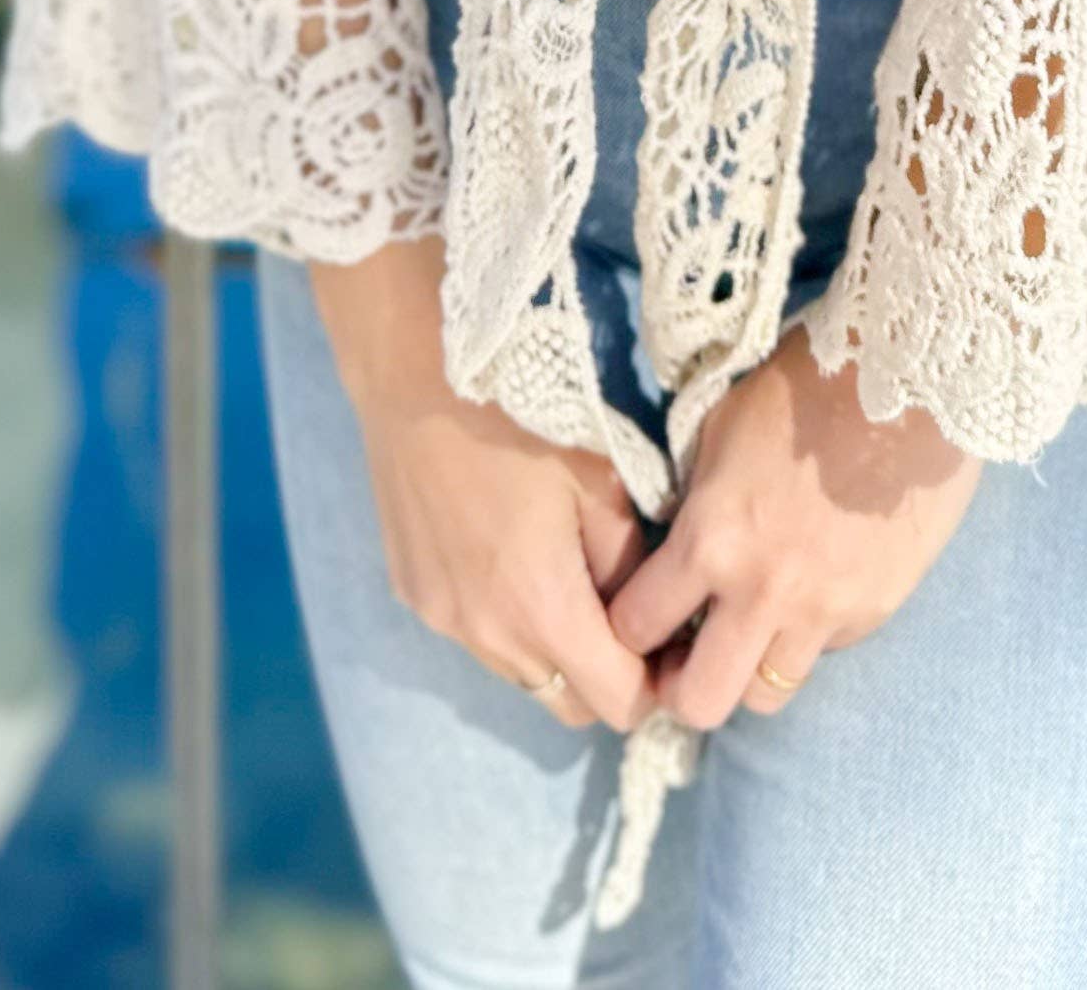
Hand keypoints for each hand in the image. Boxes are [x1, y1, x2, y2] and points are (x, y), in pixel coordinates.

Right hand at [311, 237, 653, 733]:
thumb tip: (647, 617)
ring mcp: (444, 623)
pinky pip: (477, 639)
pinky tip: (507, 556)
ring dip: (553, 652)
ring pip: (521, 676)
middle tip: (625, 621)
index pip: (618, 704)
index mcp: (544, 611)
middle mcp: (490, 638)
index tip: (670, 647)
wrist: (417, 381)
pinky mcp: (416, 598)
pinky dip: (505, 623)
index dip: (654, 685)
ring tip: (565, 582)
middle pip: (569, 705)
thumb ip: (630, 566)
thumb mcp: (603, 484)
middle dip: (606, 679)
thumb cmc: (524, 422)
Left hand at [605, 316, 982, 728]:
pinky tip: (809, 591)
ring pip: (764, 697)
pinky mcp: (872, 613)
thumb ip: (693, 506)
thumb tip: (677, 551)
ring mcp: (823, 613)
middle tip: (685, 657)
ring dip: (745, 673)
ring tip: (746, 634)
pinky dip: (805, 637)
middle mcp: (761, 593)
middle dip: (679, 688)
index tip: (639, 618)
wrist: (911, 386)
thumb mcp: (720, 433)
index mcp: (710, 539)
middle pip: (698, 703)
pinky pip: (821, 654)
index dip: (627, 629)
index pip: (636, 627)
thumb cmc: (804, 389)